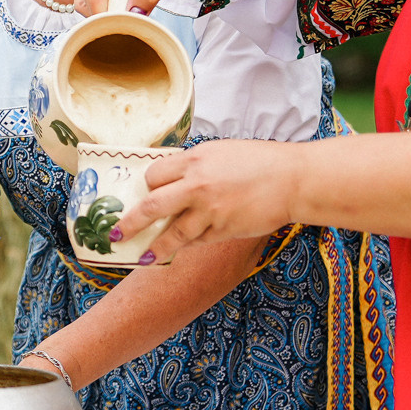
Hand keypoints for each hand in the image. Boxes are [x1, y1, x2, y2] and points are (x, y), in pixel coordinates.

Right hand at [73, 0, 185, 16]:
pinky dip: (106, 3)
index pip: (96, 7)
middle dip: (111, 15)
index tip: (134, 24)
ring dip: (107, 10)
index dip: (114, 22)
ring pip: (87, 6)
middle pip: (89, 9)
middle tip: (136, 9)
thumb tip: (133, 17)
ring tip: (130, 0)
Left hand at [115, 139, 300, 263]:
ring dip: (155, 247)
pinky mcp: (223, 230)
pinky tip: (178, 249)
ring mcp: (210, 211)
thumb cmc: (260, 161)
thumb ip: (194, 166)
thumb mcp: (220, 152)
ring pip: (173, 234)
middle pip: (152, 206)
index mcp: (195, 160)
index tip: (143, 192)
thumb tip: (172, 179)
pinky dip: (186, 245)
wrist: (294, 180)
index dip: (146, 185)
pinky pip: (197, 241)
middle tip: (116, 232)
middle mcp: (197, 186)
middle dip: (130, 222)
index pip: (154, 175)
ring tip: (141, 257)